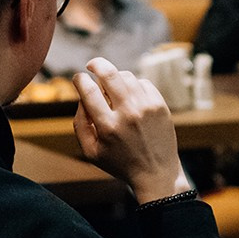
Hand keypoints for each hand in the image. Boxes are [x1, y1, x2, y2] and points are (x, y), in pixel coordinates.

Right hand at [71, 58, 189, 204]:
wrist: (157, 173)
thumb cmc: (120, 163)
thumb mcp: (91, 152)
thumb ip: (80, 124)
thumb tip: (81, 97)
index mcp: (108, 126)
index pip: (88, 91)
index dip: (79, 79)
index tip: (78, 78)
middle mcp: (128, 113)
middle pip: (109, 74)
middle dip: (96, 64)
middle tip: (92, 65)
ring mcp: (147, 107)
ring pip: (126, 76)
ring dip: (115, 77)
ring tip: (112, 87)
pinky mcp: (160, 105)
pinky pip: (143, 83)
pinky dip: (133, 86)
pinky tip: (130, 96)